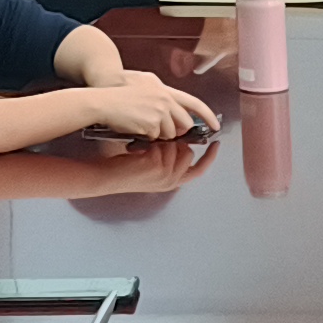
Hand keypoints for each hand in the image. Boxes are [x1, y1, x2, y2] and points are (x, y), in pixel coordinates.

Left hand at [38, 134, 211, 198]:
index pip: (199, 169)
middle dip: (177, 142)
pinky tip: (140, 147)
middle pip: (188, 153)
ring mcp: (165, 174)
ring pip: (177, 147)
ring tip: (146, 146)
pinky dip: (154, 142)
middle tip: (161, 140)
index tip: (215, 144)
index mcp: (173, 182)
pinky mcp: (156, 165)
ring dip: (163, 141)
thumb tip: (181, 140)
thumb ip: (168, 158)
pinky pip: (165, 145)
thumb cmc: (126, 169)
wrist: (106, 177)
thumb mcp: (152, 166)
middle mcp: (172, 181)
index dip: (209, 157)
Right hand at [75, 74, 214, 140]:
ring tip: (141, 124)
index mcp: (163, 90)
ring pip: (170, 134)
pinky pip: (155, 138)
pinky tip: (135, 128)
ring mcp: (159, 111)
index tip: (216, 125)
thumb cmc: (117, 94)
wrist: (101, 101)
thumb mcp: (144, 86)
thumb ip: (161, 96)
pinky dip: (146, 137)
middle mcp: (164, 99)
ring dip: (158, 135)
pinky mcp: (151, 123)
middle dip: (177, 131)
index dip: (207, 115)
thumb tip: (174, 111)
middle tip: (160, 130)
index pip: (193, 103)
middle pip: (184, 124)